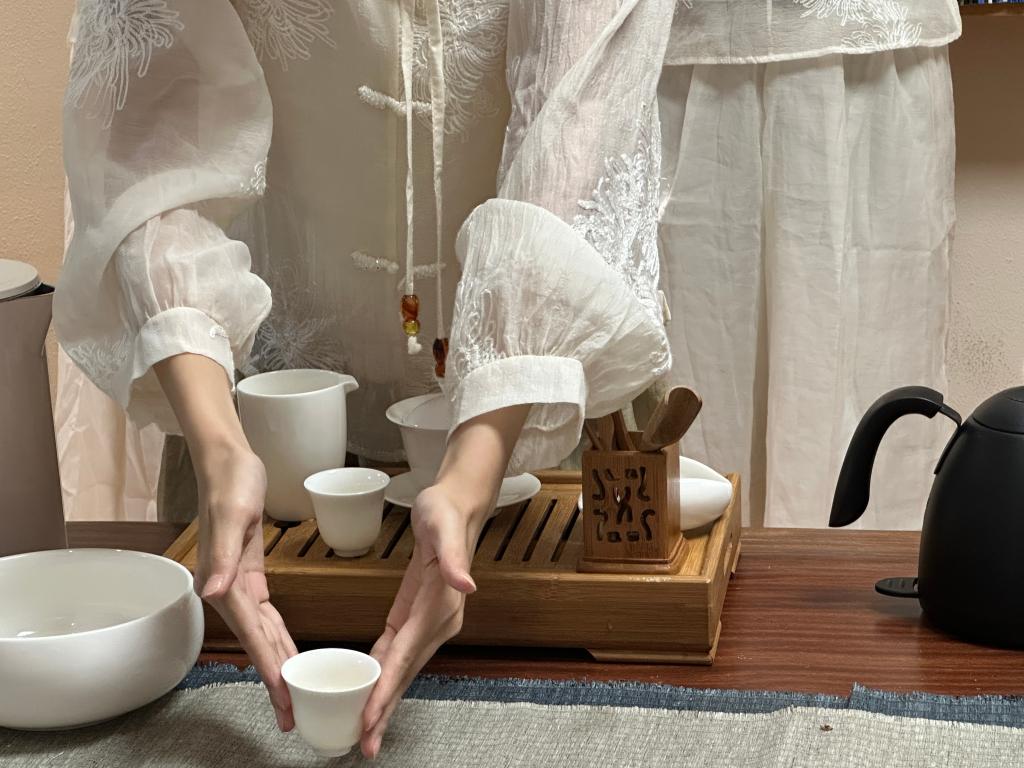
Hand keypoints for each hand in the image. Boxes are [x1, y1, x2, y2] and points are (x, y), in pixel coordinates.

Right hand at [193, 443, 298, 731]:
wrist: (227, 461)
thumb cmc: (230, 483)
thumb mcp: (233, 514)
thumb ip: (223, 557)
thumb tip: (214, 591)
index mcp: (223, 583)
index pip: (251, 635)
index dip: (268, 667)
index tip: (283, 696)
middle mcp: (227, 590)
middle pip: (257, 643)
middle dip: (275, 679)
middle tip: (292, 713)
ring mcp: (237, 585)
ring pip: (262, 634)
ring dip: (277, 663)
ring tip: (293, 694)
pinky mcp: (248, 575)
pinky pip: (265, 616)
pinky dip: (277, 636)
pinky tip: (287, 651)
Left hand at [359, 482, 486, 757]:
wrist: (456, 504)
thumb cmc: (445, 512)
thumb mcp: (444, 527)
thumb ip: (454, 559)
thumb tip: (466, 584)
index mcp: (440, 608)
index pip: (407, 656)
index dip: (387, 689)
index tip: (370, 717)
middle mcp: (438, 622)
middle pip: (405, 673)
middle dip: (385, 709)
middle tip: (366, 744)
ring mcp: (429, 622)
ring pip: (402, 669)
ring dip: (384, 700)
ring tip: (366, 731)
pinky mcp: (416, 615)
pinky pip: (398, 652)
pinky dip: (384, 674)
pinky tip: (369, 690)